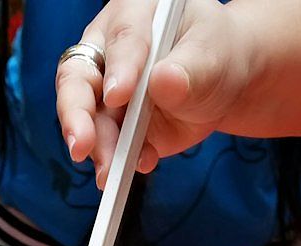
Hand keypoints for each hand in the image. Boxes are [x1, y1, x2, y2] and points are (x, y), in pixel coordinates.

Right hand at [57, 0, 243, 187]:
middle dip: (77, 114)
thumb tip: (163, 82)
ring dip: (97, 149)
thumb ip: (190, 69)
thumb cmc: (216, 54)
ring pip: (85, 119)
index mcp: (134, 14)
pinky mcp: (112, 125)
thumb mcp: (213, 55)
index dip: (120, 67)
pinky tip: (140, 165)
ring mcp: (104, 91)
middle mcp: (107, 51)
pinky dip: (118, 162)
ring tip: (109, 175)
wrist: (223, 82)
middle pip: (77, 79)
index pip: (121, 38)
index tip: (119, 96)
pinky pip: (105, 146)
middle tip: (81, 145)